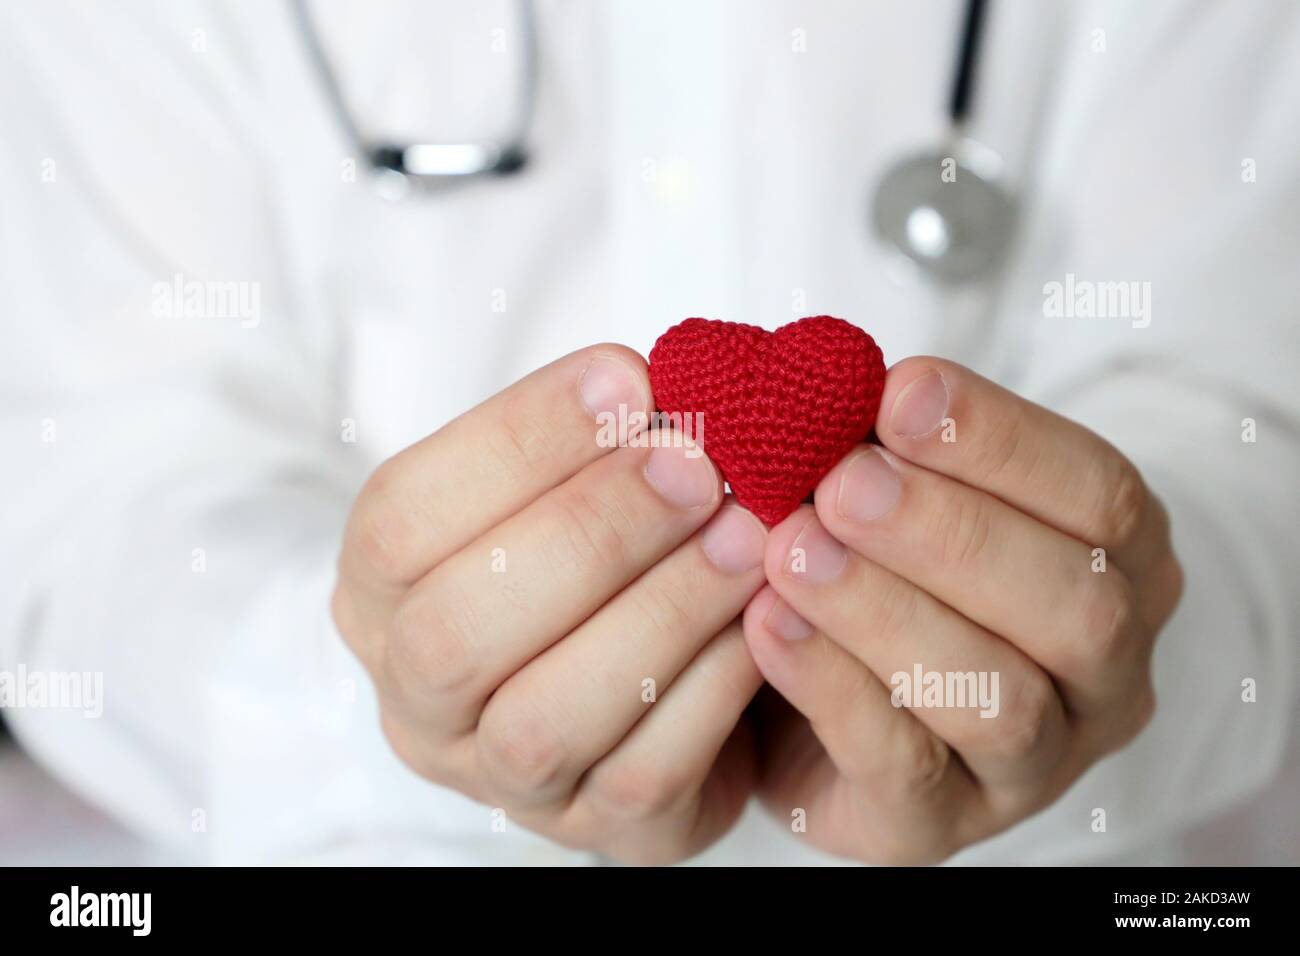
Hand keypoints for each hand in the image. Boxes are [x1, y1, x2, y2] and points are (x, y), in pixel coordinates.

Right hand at [331, 345, 767, 863]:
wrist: (663, 676)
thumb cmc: (603, 554)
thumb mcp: (574, 486)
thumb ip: (597, 439)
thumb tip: (666, 387)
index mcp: (380, 596)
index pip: (400, 519)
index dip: (512, 444)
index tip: (626, 381)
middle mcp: (416, 701)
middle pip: (454, 632)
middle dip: (586, 533)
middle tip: (695, 463)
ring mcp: (498, 780)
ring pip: (544, 718)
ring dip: (658, 611)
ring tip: (746, 532)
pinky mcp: (595, 830)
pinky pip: (642, 774)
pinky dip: (711, 686)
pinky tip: (763, 616)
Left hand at [742, 357, 1184, 863]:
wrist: (814, 699)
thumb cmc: (874, 567)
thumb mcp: (892, 489)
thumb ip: (876, 437)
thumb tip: (814, 374)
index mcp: (1116, 566)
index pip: (1101, 497)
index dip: (1004, 442)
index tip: (898, 393)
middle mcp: (1102, 673)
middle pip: (1073, 605)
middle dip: (951, 533)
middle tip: (841, 480)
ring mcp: (1033, 763)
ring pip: (997, 699)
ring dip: (888, 612)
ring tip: (792, 550)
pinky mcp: (941, 827)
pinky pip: (904, 768)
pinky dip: (833, 688)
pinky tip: (765, 624)